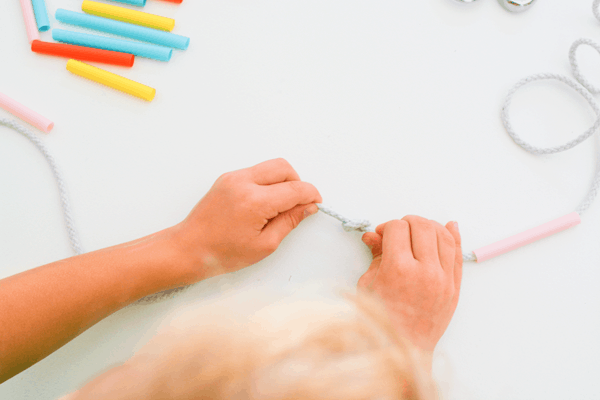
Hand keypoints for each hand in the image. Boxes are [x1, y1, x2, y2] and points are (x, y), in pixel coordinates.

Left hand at [171, 158, 321, 279]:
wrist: (189, 249)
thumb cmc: (222, 252)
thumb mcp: (265, 244)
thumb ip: (289, 221)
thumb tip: (308, 207)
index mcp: (254, 201)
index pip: (295, 189)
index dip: (311, 195)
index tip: (315, 203)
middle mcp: (243, 183)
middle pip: (284, 168)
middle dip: (298, 183)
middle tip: (298, 204)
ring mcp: (233, 177)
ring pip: (270, 167)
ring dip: (282, 181)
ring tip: (280, 205)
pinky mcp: (227, 178)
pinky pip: (256, 172)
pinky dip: (267, 182)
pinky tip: (264, 203)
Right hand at [358, 216, 461, 352]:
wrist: (403, 350)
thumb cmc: (382, 322)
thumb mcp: (369, 286)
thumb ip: (375, 256)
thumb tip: (375, 236)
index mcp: (399, 270)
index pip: (398, 229)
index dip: (388, 227)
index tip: (382, 235)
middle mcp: (425, 272)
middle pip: (422, 227)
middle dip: (408, 222)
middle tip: (398, 231)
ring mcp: (443, 280)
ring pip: (444, 236)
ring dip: (430, 227)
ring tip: (418, 231)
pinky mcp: (454, 288)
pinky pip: (458, 255)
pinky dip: (454, 237)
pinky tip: (450, 227)